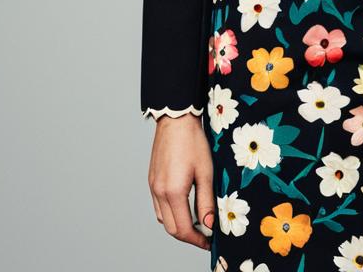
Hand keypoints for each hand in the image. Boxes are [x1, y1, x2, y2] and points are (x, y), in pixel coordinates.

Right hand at [147, 113, 214, 249]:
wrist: (176, 119)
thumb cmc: (193, 142)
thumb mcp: (206, 172)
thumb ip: (206, 201)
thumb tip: (210, 225)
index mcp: (173, 192)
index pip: (183, 229)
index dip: (197, 240)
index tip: (209, 242)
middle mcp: (159, 192)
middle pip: (171, 228)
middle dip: (188, 236)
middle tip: (205, 235)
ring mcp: (153, 187)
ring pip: (163, 219)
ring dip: (178, 226)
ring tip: (196, 223)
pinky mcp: (152, 181)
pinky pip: (159, 207)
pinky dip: (170, 214)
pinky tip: (183, 207)